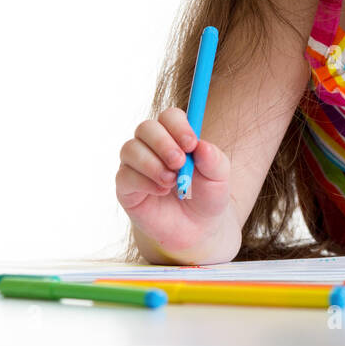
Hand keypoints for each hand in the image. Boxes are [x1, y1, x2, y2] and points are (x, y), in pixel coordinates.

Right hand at [114, 106, 231, 257]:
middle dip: (163, 143)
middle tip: (179, 162)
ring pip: (130, 149)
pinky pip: (124, 175)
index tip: (191, 144)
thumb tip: (202, 146)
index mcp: (175, 136)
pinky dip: (143, 182)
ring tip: (172, 182)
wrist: (198, 228)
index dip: (178, 126)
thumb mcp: (219, 178)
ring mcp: (136, 165)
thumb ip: (214, 160)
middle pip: (146, 128)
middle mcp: (151, 146)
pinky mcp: (126, 187)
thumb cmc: (208, 196)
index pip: (169, 117)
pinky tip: (161, 191)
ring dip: (152, 164)